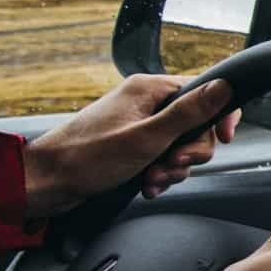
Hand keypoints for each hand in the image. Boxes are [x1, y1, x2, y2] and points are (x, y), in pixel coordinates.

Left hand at [22, 75, 241, 215]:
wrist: (46, 183)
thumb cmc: (85, 158)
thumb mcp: (147, 138)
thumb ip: (188, 113)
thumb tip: (224, 87)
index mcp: (149, 89)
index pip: (205, 91)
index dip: (220, 117)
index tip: (224, 139)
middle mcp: (146, 102)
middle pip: (196, 124)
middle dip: (188, 153)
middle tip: (170, 165)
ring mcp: (139, 123)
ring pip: (181, 145)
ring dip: (172, 168)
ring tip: (151, 179)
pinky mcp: (133, 144)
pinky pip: (163, 157)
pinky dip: (160, 174)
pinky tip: (147, 184)